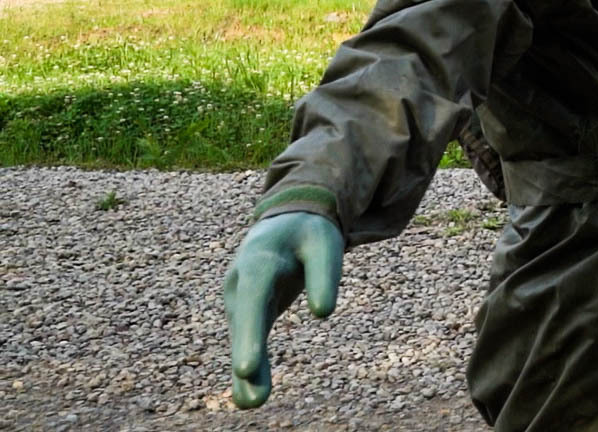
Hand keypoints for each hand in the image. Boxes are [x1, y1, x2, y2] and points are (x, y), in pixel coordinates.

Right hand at [224, 211, 344, 408]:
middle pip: (243, 320)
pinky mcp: (249, 313)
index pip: (253, 296)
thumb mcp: (325, 244)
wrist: (285, 224)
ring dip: (247, 371)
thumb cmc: (308, 234)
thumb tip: (322, 314)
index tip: (245, 368)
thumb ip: (324, 275)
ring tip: (252, 404)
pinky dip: (250, 369)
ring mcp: (241, 299)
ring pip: (243, 336)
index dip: (248, 333)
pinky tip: (250, 398)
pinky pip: (250, 341)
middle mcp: (242, 282)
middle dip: (245, 353)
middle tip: (248, 390)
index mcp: (260, 259)